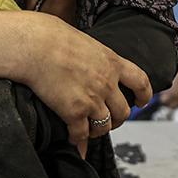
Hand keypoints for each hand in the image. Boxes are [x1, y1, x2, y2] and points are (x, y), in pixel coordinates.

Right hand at [19, 13, 151, 143]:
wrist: (34, 45)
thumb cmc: (52, 38)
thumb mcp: (84, 42)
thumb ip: (93, 57)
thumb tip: (88, 61)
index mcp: (112, 62)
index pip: (140, 82)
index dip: (143, 95)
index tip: (140, 102)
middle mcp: (106, 83)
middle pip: (123, 112)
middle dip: (117, 120)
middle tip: (108, 121)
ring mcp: (92, 99)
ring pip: (104, 126)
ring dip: (97, 131)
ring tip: (88, 130)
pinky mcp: (74, 112)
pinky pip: (81, 134)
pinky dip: (77, 139)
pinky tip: (72, 138)